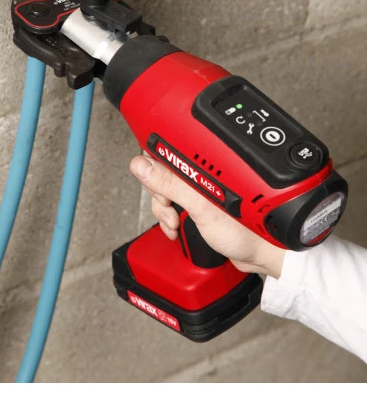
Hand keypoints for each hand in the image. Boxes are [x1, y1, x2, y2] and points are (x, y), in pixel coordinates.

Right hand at [130, 155, 285, 278]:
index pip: (167, 150)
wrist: (261, 252)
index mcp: (202, 164)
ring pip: (165, 192)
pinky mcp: (198, 204)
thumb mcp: (201, 205)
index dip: (154, 166)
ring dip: (163, 211)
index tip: (155, 183)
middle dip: (159, 195)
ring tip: (175, 222)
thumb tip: (142, 165)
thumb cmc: (244, 228)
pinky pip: (173, 206)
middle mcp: (200, 173)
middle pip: (161, 173)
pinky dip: (169, 218)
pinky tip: (177, 227)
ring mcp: (199, 189)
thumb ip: (170, 183)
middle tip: (170, 208)